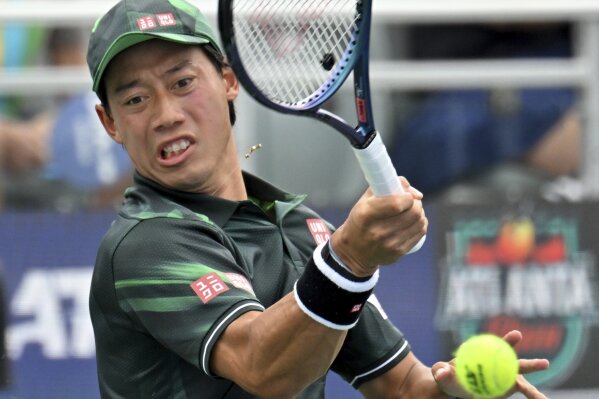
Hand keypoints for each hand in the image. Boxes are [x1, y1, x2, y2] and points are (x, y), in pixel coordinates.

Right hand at [330, 177, 426, 276]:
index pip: (397, 204)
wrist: (354, 251)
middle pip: (413, 212)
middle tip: (411, 201)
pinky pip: (420, 232)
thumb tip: (413, 191)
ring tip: (411, 211)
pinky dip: (421, 223)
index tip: (406, 195)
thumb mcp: (364, 201)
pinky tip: (414, 221)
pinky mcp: (398, 252)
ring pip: (420, 222)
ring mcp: (389, 244)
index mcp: (366, 214)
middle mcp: (378, 231)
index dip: (407, 196)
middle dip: (416, 203)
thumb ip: (385, 186)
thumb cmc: (360, 220)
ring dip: (420, 212)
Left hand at [431, 330, 549, 398]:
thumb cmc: (447, 376)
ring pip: (523, 384)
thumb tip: (443, 372)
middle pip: (516, 364)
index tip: (517, 335)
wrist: (453, 385)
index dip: (508, 341)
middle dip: (531, 363)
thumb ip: (441, 371)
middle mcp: (499, 364)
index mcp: (485, 355)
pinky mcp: (508, 388)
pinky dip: (532, 398)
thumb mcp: (441, 373)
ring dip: (535, 391)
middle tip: (545, 363)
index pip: (498, 347)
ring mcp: (506, 377)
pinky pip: (520, 393)